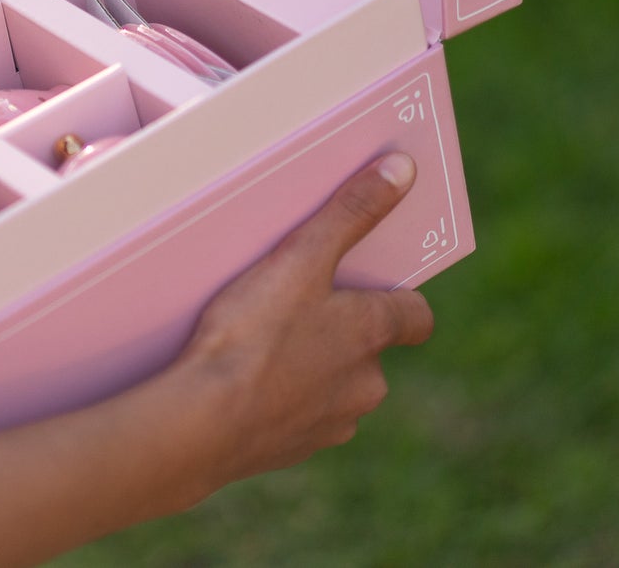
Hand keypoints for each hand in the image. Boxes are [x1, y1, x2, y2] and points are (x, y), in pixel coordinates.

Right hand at [176, 153, 434, 485]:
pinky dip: (280, 397)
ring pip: (333, 385)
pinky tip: (242, 378)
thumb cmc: (252, 333)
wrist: (202, 421)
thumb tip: (404, 170)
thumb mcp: (300, 257)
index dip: (399, 296)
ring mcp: (331, 422)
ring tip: (258, 339)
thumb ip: (351, 213)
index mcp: (371, 335)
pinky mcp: (293, 448)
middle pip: (369, 350)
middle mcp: (365, 384)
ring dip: (310, 365)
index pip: (416, 316)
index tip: (373, 281)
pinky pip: (297, 415)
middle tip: (293, 301)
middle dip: (340, 329)